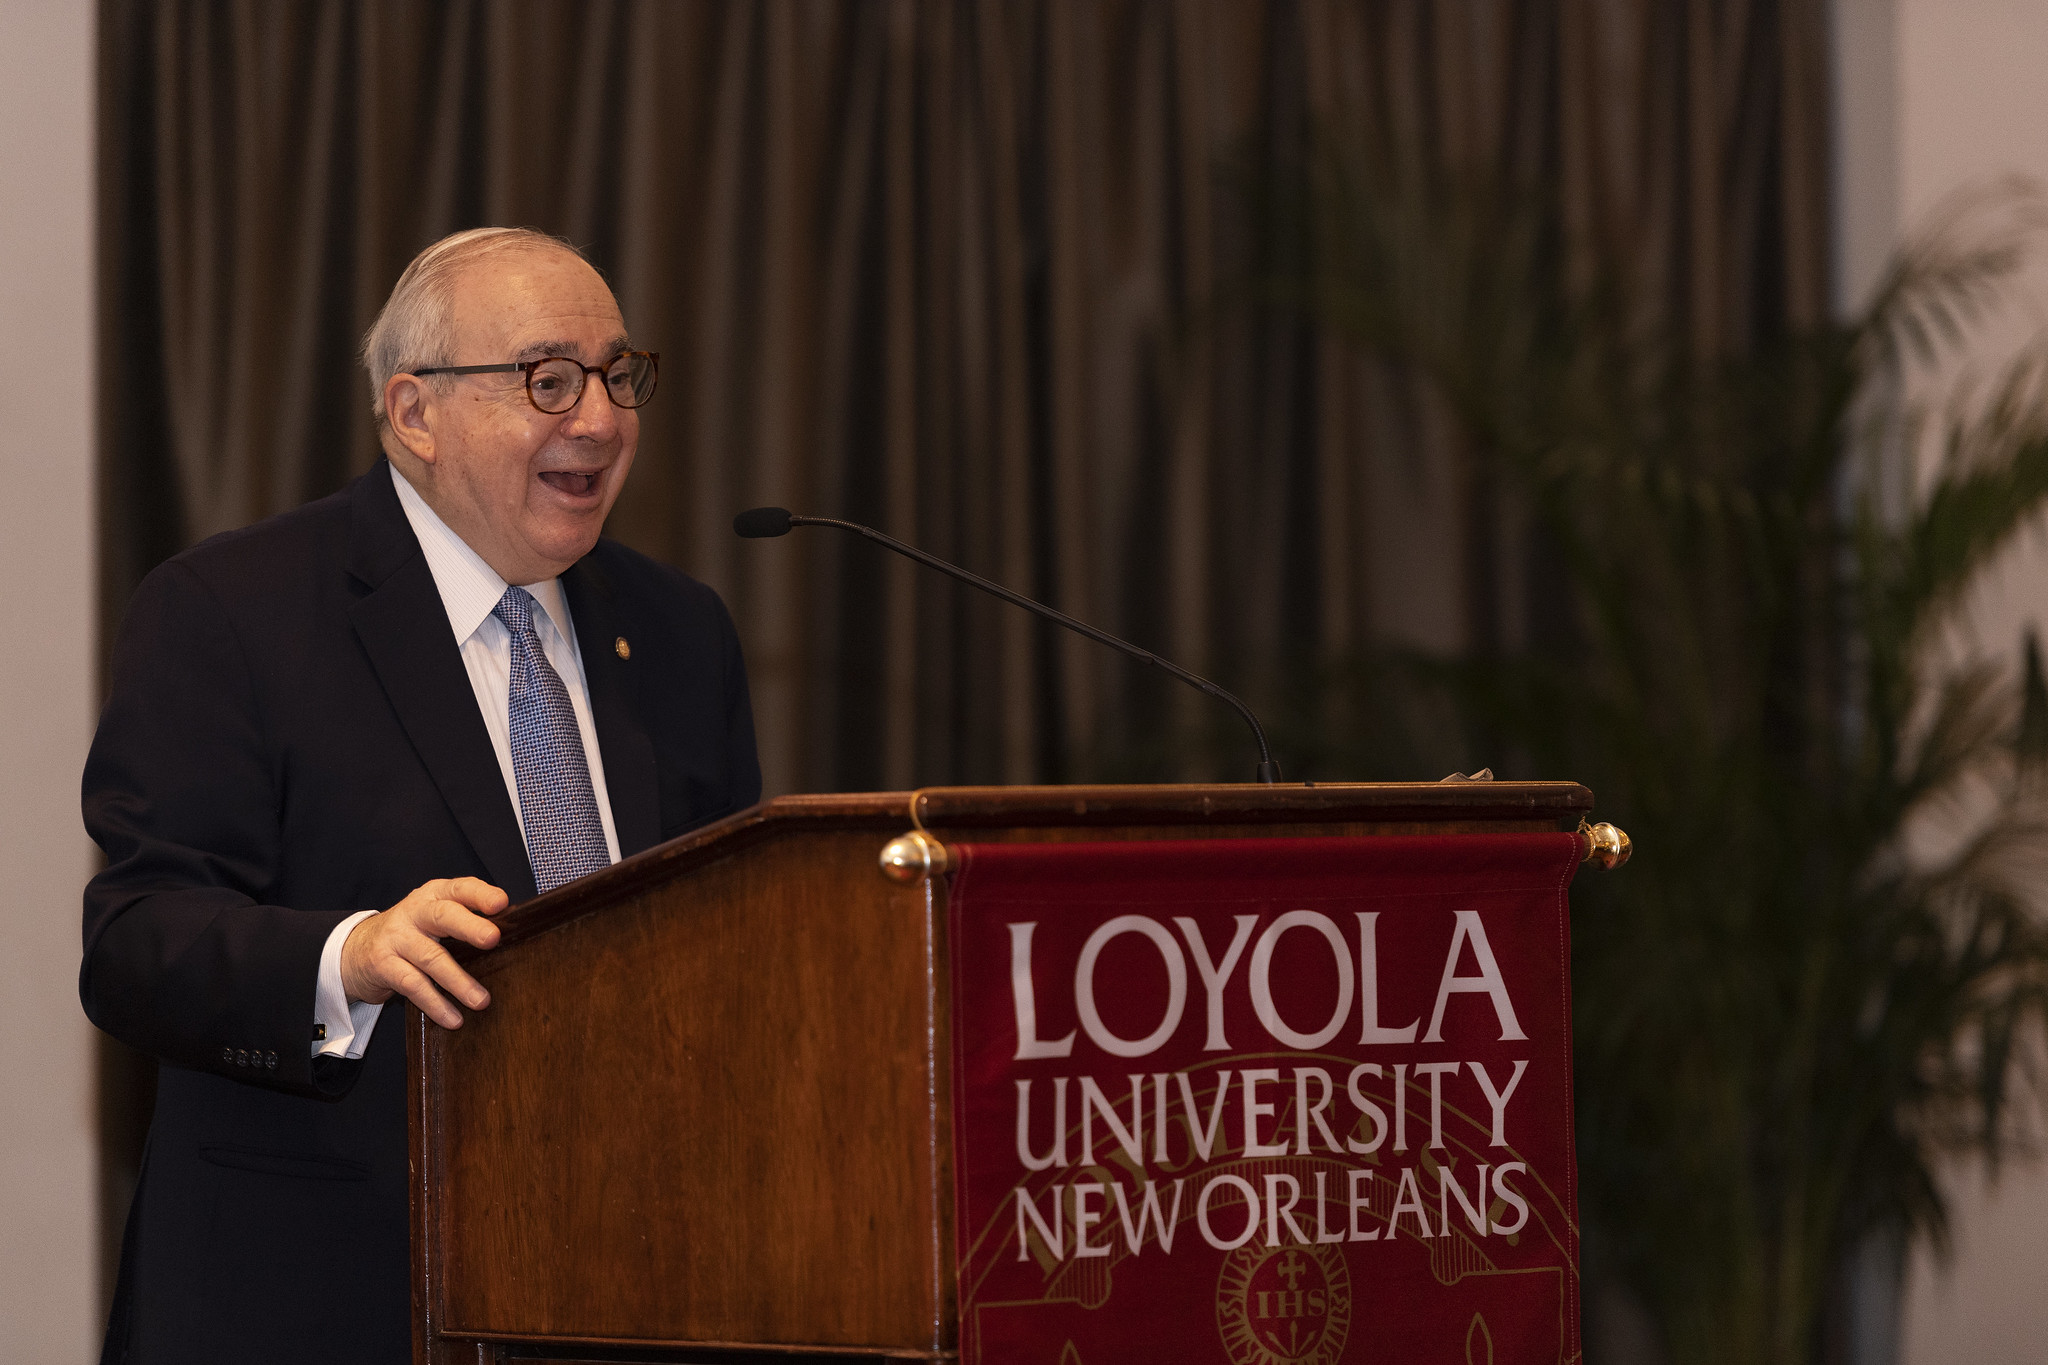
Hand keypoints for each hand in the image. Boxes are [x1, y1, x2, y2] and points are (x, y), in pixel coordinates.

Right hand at [340, 877, 509, 1028]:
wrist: (354, 951)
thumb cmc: (412, 934)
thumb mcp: (434, 919)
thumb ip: (464, 921)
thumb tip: (512, 937)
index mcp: (434, 895)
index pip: (459, 888)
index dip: (480, 894)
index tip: (501, 903)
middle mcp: (415, 911)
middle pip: (443, 915)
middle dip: (469, 926)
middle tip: (493, 938)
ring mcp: (396, 937)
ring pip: (431, 957)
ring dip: (458, 981)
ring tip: (481, 1001)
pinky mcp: (382, 964)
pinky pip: (413, 985)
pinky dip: (435, 1003)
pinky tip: (453, 1019)